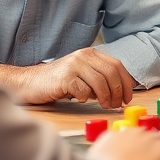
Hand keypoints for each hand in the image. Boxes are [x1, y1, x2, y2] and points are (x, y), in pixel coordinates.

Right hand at [0, 49, 134, 107]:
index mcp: (90, 53)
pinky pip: (83, 91)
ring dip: (106, 98)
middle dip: (118, 92)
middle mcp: (83, 56)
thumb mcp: (83, 75)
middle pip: (111, 73)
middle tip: (116, 105)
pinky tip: (81, 100)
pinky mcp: (64, 77)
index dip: (126, 83)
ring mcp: (73, 65)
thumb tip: (120, 93)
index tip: (128, 98)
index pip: (117, 65)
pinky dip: (86, 99)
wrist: (31, 82)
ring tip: (104, 106)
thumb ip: (100, 79)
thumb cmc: (59, 82)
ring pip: (100, 82)